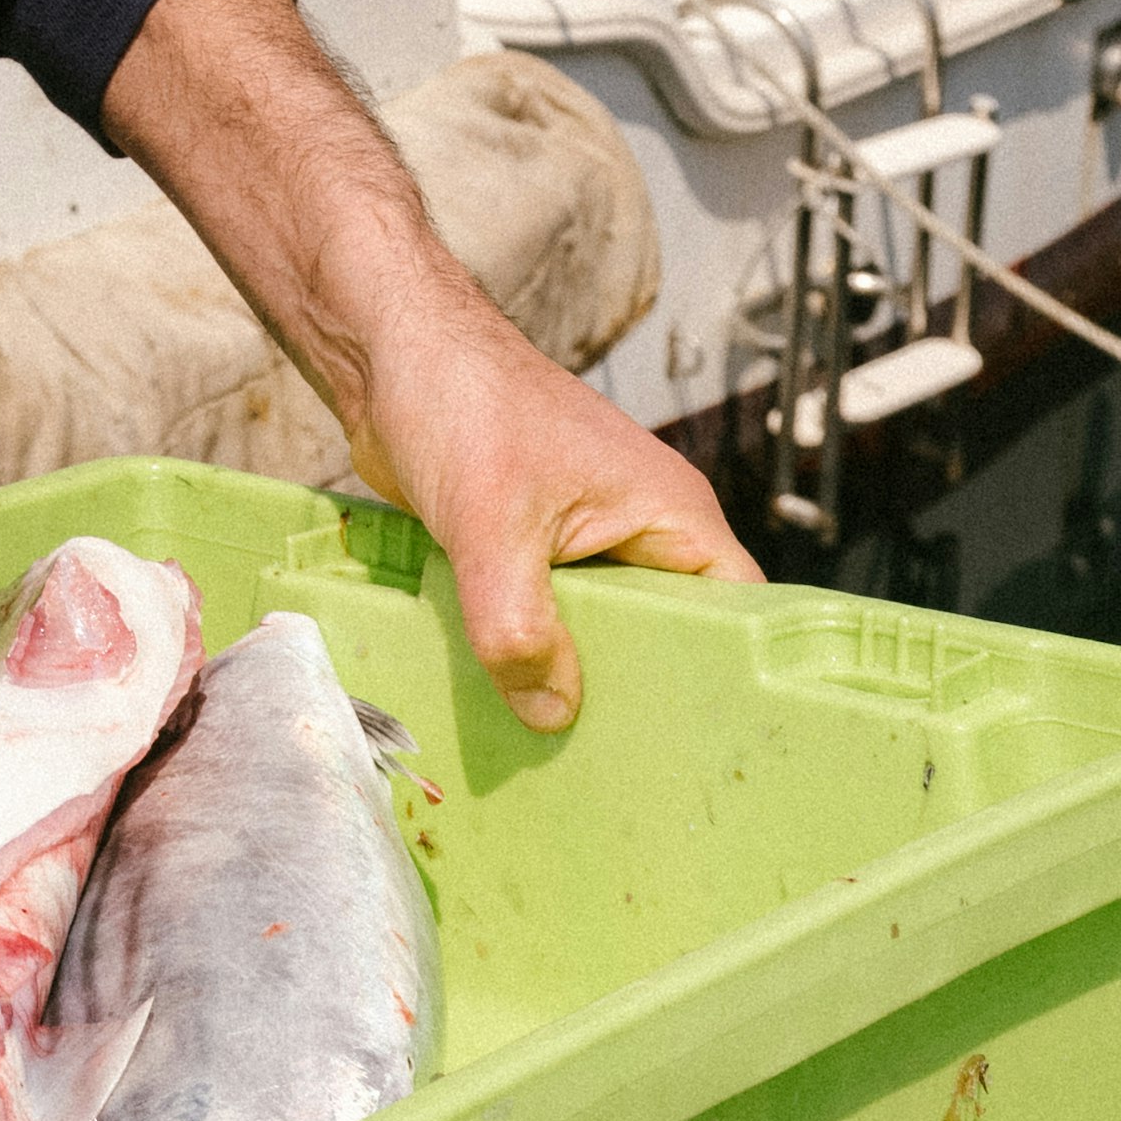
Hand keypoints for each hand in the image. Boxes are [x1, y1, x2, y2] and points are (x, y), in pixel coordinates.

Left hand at [353, 290, 756, 732]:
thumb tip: (552, 716)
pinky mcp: (527, 548)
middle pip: (666, 635)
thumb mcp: (492, 525)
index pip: (736, 613)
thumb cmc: (461, 402)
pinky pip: (544, 618)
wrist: (384, 348)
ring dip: (571, 678)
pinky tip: (501, 706)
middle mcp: (639, 528)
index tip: (709, 749)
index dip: (730, 677)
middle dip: (639, 694)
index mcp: (669, 512)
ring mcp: (581, 538)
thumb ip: (520, 627)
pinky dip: (526, 654)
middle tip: (621, 771)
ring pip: (597, 631)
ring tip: (558, 758)